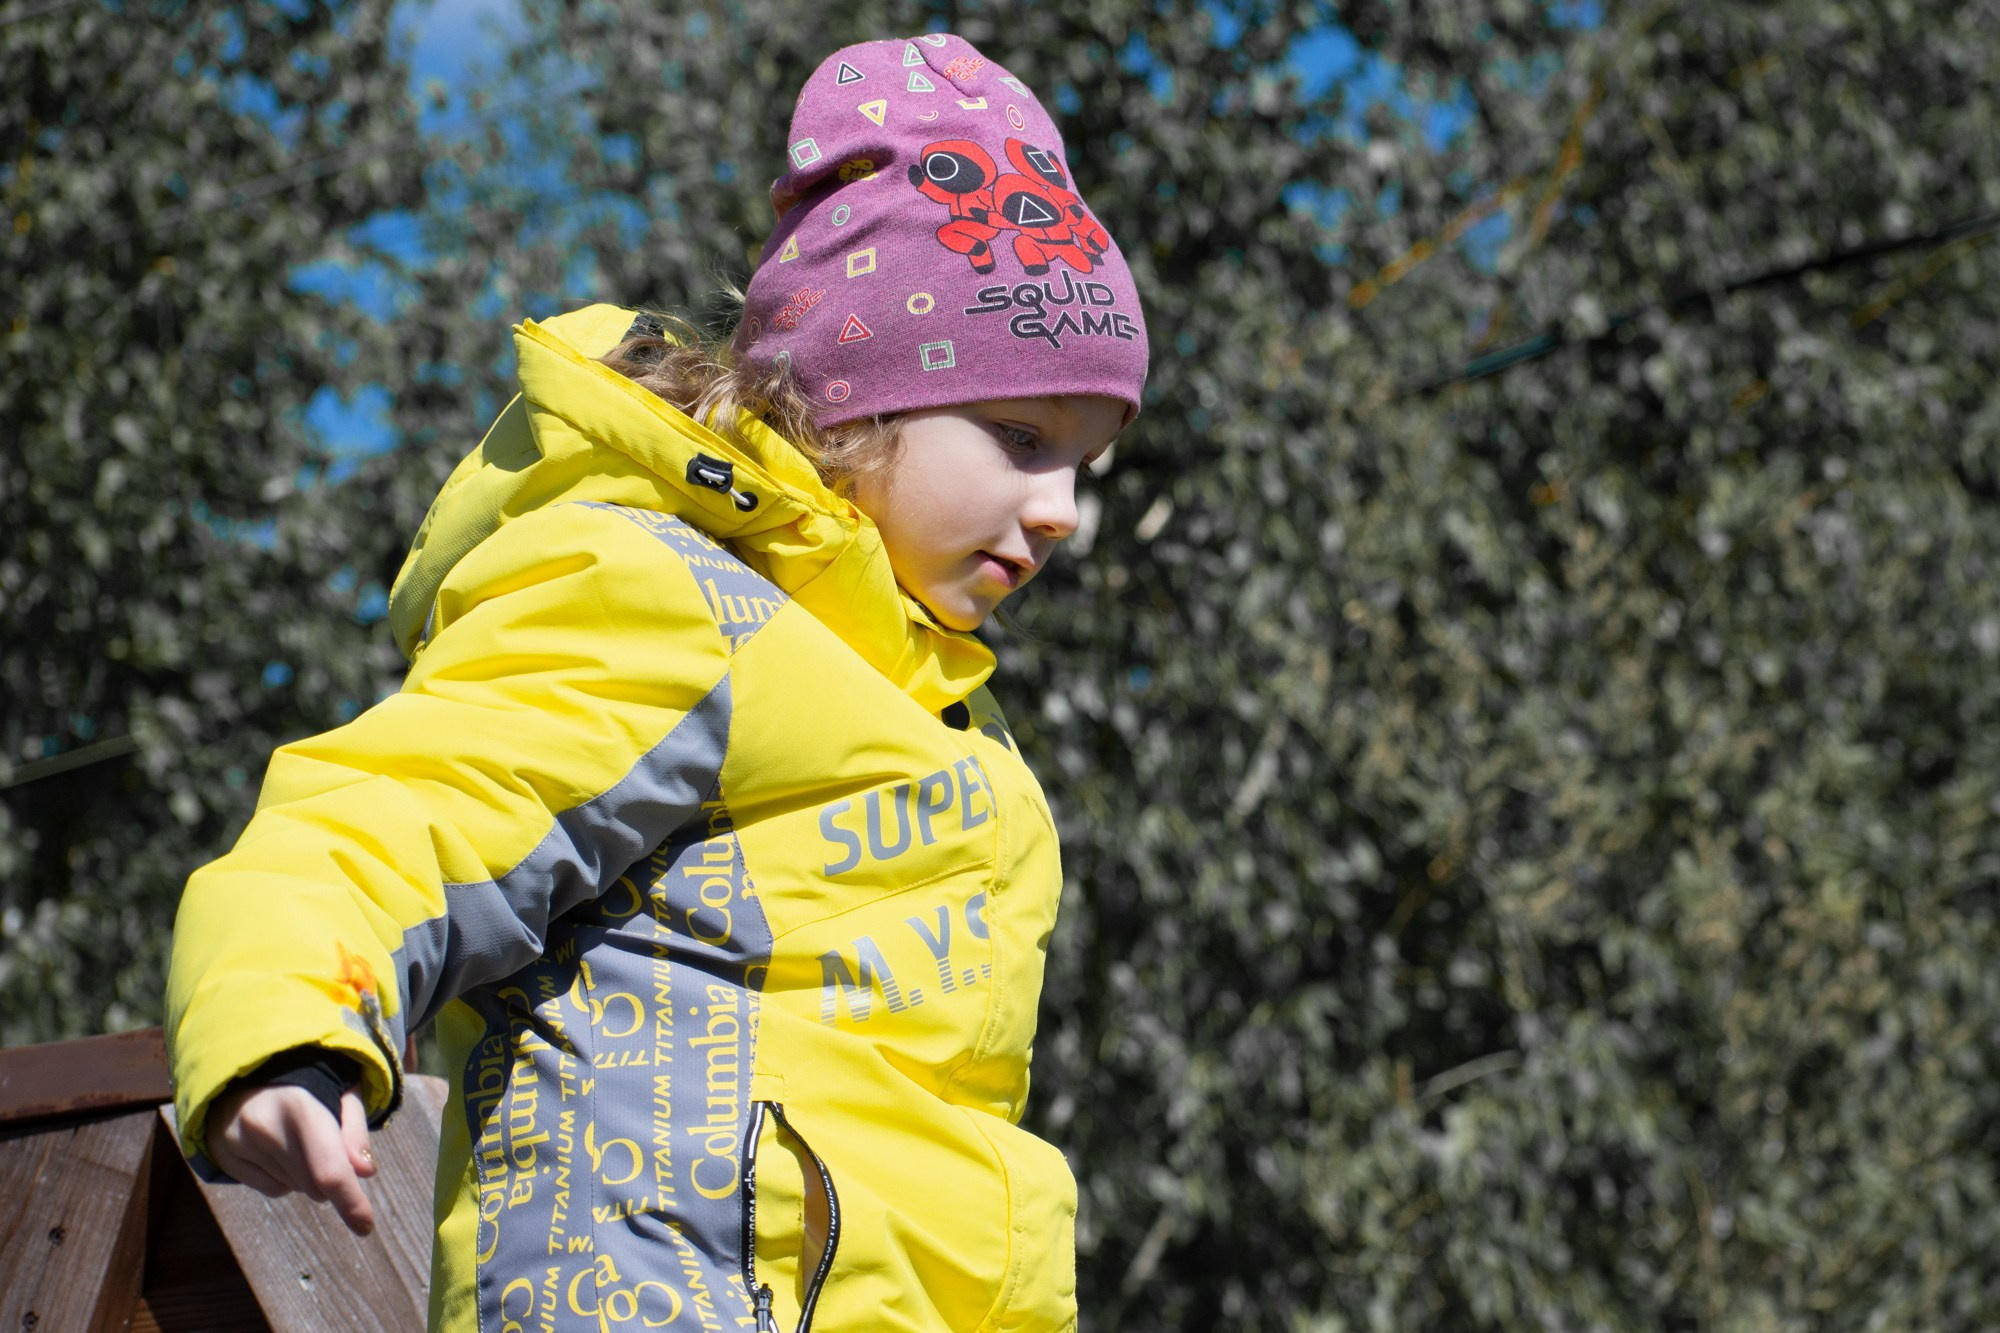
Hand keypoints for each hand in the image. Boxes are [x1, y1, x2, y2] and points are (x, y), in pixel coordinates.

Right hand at [206, 1082, 378, 1235]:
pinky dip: (284, 1177)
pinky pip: (273, 1190)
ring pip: (295, 1189)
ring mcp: (239, 1145)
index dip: (350, 1201)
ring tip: (296, 1137)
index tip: (365, 1226)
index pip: (328, 1168)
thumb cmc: (306, 1085)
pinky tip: (277, 1148)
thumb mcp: (340, 1092)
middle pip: (315, 1185)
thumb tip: (366, 1172)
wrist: (244, 1075)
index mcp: (299, 1105)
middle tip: (324, 1141)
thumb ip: (355, 1130)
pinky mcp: (225, 1160)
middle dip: (330, 1176)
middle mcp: (264, 1127)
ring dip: (307, 1174)